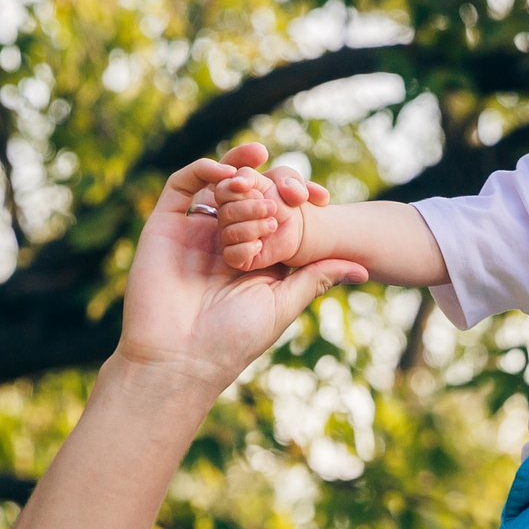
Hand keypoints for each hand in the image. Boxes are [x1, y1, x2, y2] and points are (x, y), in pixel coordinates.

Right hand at [112, 142, 368, 395]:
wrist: (181, 359)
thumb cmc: (234, 341)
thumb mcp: (283, 304)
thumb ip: (317, 277)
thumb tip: (364, 267)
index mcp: (254, 255)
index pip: (278, 212)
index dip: (298, 198)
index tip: (321, 198)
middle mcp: (224, 239)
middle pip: (250, 193)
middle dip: (274, 185)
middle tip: (293, 192)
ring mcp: (195, 231)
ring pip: (219, 184)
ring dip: (242, 172)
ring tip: (262, 178)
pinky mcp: (165, 226)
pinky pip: (183, 185)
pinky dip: (206, 170)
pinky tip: (230, 175)